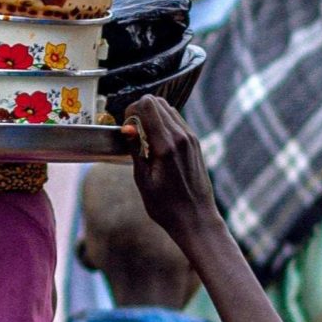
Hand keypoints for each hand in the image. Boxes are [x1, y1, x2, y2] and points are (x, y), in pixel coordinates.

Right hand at [123, 95, 221, 250]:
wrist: (196, 219)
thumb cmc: (166, 206)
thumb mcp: (143, 180)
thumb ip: (135, 150)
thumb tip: (127, 128)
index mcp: (166, 144)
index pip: (148, 105)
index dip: (131, 109)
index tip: (126, 126)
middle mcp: (181, 136)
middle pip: (158, 102)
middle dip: (140, 110)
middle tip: (132, 130)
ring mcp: (191, 138)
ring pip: (169, 109)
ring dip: (153, 116)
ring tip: (143, 138)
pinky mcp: (195, 143)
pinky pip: (178, 121)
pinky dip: (164, 123)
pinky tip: (156, 143)